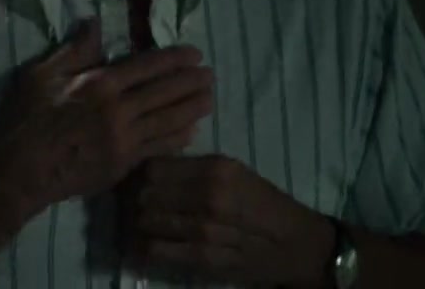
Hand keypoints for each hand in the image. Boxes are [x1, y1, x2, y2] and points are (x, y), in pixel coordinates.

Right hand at [0, 20, 214, 212]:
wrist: (19, 171)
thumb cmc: (25, 119)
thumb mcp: (41, 74)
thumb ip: (74, 50)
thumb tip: (95, 22)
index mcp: (100, 84)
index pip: (148, 66)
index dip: (175, 59)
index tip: (195, 54)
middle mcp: (118, 111)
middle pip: (165, 93)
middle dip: (192, 82)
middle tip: (211, 75)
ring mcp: (124, 140)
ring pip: (168, 121)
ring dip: (192, 109)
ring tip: (211, 100)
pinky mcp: (123, 165)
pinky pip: (158, 149)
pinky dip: (178, 139)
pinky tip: (191, 133)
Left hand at [125, 155, 336, 287]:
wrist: (295, 244)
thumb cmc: (263, 203)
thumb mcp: (233, 171)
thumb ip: (194, 167)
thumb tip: (149, 166)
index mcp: (216, 167)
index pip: (154, 166)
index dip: (137, 173)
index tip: (134, 179)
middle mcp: (208, 195)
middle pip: (145, 193)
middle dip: (132, 199)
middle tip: (129, 203)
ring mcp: (205, 229)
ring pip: (146, 222)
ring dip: (135, 223)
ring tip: (136, 223)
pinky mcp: (204, 258)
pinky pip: (157, 251)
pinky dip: (144, 247)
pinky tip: (145, 244)